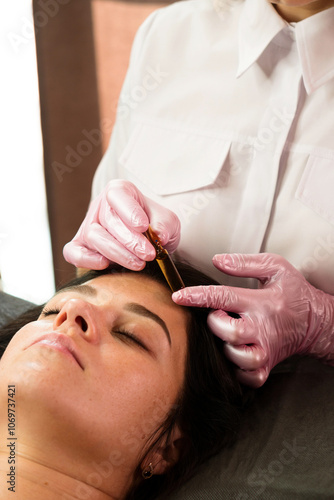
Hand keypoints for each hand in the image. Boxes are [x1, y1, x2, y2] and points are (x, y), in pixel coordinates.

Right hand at [63, 179, 179, 269]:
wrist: (148, 243)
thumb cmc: (155, 227)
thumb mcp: (168, 221)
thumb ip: (165, 224)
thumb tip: (158, 235)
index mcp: (119, 192)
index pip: (118, 195)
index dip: (129, 211)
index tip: (144, 226)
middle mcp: (100, 206)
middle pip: (108, 220)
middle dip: (130, 240)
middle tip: (148, 254)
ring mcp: (88, 226)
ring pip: (94, 237)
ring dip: (117, 253)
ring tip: (139, 264)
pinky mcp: (80, 246)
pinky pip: (74, 252)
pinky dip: (86, 259)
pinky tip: (105, 264)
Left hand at [173, 253, 333, 387]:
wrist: (316, 321)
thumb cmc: (294, 293)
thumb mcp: (275, 267)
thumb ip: (245, 263)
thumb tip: (217, 260)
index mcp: (262, 302)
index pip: (223, 297)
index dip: (198, 296)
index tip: (179, 296)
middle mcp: (263, 328)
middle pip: (230, 332)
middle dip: (215, 323)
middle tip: (218, 315)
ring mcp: (266, 350)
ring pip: (238, 357)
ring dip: (226, 346)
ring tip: (229, 334)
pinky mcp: (267, 366)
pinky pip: (248, 376)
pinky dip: (237, 369)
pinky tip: (235, 354)